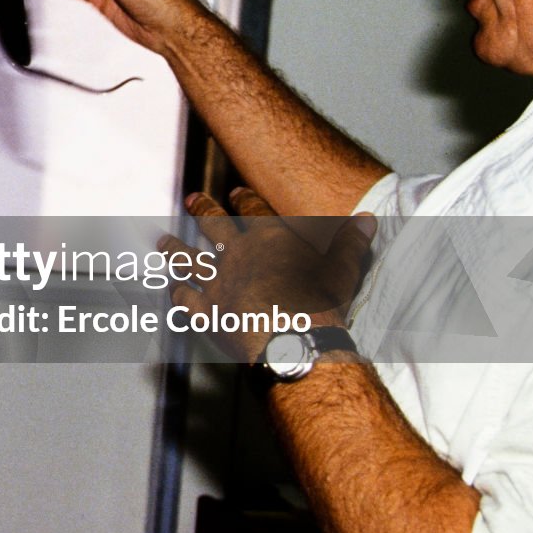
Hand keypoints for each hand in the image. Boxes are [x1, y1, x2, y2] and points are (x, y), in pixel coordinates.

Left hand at [160, 187, 375, 360]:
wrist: (293, 340)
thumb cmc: (321, 305)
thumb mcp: (342, 268)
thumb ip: (351, 242)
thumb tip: (368, 218)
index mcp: (270, 240)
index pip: (254, 212)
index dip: (244, 200)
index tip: (234, 192)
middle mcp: (238, 256)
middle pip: (214, 227)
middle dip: (202, 211)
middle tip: (191, 199)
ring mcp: (219, 283)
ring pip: (189, 259)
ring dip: (175, 249)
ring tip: (164, 241)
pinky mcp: (208, 313)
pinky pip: (185, 299)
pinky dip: (175, 293)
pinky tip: (169, 289)